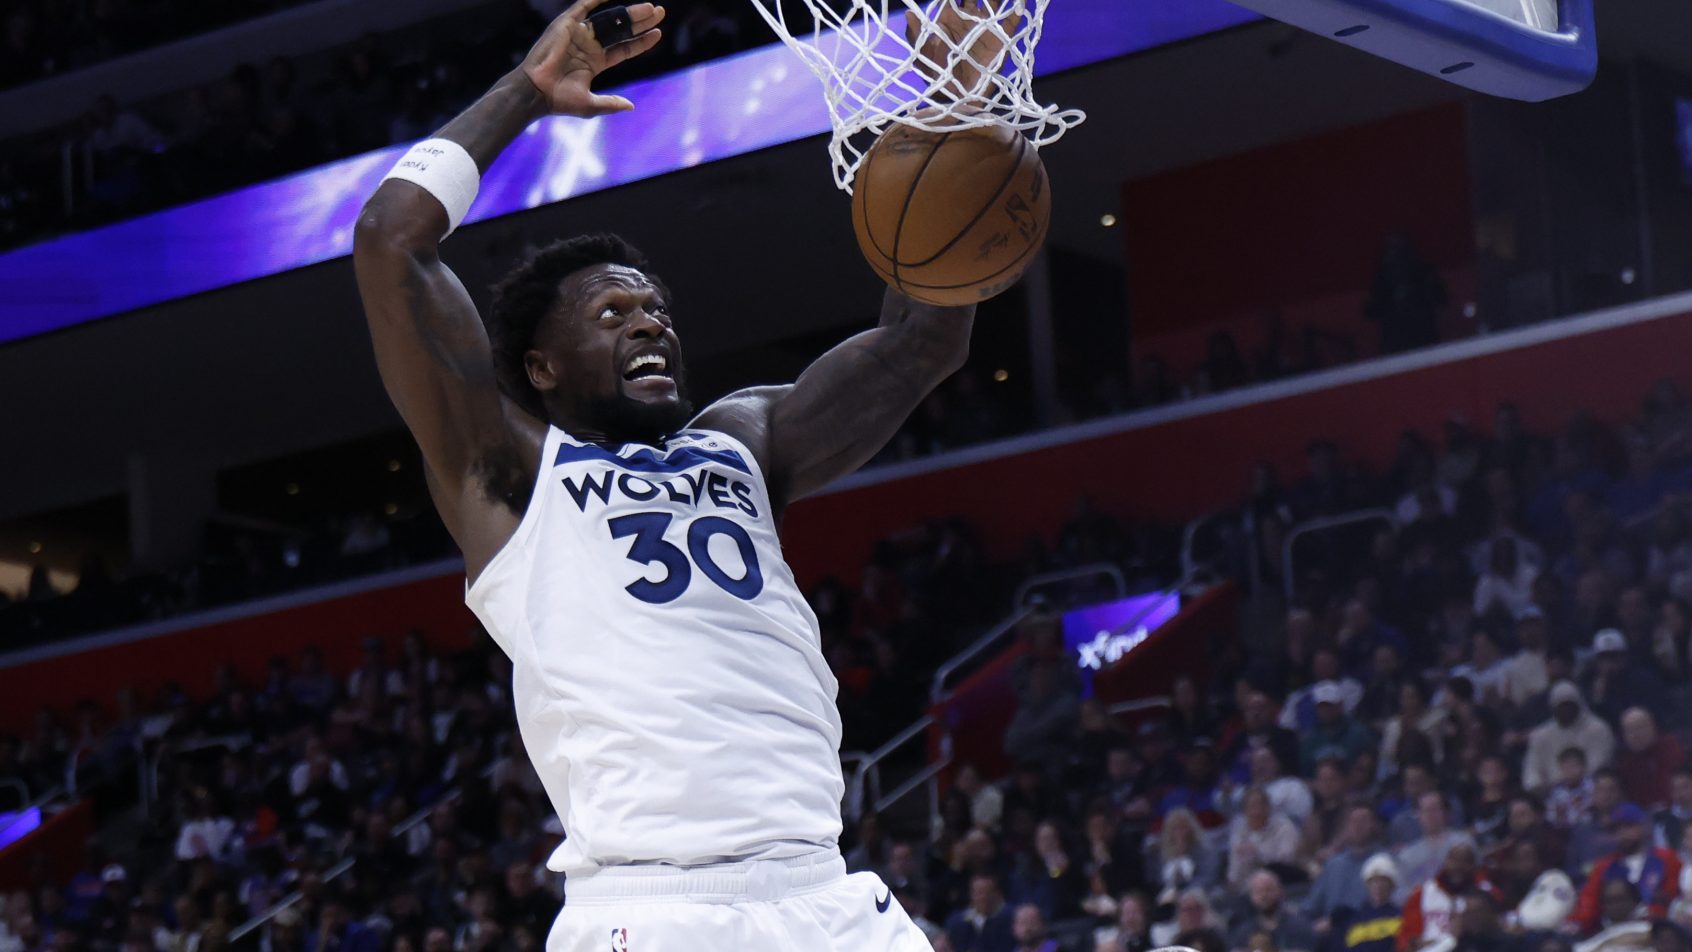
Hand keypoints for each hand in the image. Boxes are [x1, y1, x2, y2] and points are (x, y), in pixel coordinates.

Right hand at [521, 0, 665, 116]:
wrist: (536, 92)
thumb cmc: (559, 100)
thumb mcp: (591, 104)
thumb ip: (611, 103)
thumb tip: (631, 106)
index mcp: (595, 62)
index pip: (624, 49)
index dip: (641, 41)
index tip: (658, 34)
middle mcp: (589, 46)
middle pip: (621, 31)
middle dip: (640, 22)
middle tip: (660, 12)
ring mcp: (578, 34)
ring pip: (609, 19)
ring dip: (628, 13)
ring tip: (650, 8)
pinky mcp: (566, 25)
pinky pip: (583, 7)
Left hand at [905, 0, 1021, 100]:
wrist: (958, 96)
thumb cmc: (937, 74)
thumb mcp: (922, 55)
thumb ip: (915, 33)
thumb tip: (909, 12)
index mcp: (950, 17)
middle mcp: (969, 18)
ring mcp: (986, 26)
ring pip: (994, 1)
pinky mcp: (1001, 38)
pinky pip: (1011, 20)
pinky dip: (1017, 9)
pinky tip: (1020, 3)